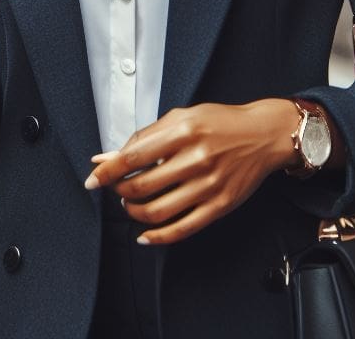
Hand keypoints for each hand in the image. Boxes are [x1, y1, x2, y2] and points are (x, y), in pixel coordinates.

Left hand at [83, 100, 301, 244]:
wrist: (262, 134)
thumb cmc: (219, 122)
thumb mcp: (181, 117)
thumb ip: (144, 137)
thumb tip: (106, 156)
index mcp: (183, 131)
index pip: (133, 157)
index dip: (107, 171)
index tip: (92, 180)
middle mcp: (195, 159)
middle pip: (141, 187)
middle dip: (119, 191)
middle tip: (116, 188)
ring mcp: (208, 185)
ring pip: (157, 211)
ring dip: (134, 212)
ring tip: (130, 204)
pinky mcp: (219, 206)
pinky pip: (181, 229)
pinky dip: (157, 237)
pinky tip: (145, 234)